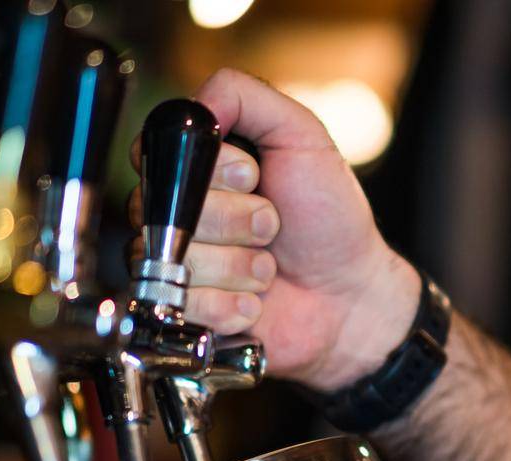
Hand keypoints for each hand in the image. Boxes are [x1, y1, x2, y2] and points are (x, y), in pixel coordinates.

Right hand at [128, 68, 419, 389]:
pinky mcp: (185, 314)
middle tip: (273, 226)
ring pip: (176, 261)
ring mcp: (177, 267)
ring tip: (268, 266)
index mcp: (195, 168)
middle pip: (164, 210)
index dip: (211, 172)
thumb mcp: (302, 136)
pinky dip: (233, 304)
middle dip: (236, 219)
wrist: (351, 295)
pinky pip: (185, 305)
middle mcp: (176, 215)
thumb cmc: (330, 218)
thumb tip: (195, 103)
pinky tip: (257, 301)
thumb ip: (246, 96)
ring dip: (240, 265)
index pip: (159, 155)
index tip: (254, 178)